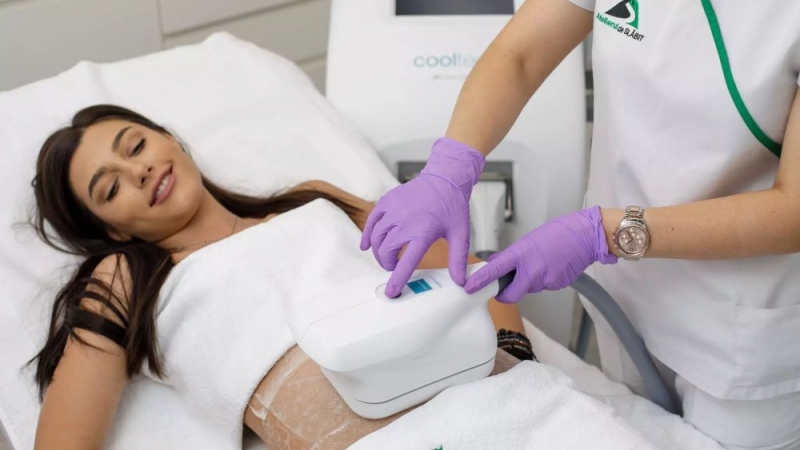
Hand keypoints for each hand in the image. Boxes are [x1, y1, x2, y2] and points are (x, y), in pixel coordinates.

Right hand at [360, 138, 484, 296]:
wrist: (444, 178)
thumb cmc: (453, 206)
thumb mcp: (460, 234)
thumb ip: (458, 260)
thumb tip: (460, 282)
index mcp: (423, 232)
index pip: (406, 262)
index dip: (397, 279)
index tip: (391, 292)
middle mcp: (404, 221)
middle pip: (386, 251)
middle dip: (386, 264)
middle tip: (393, 268)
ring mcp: (393, 210)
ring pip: (376, 238)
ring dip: (378, 252)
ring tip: (386, 258)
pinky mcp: (387, 201)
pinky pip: (371, 222)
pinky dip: (367, 235)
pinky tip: (367, 245)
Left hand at [464, 206, 617, 302]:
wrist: (587, 236)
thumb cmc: (559, 232)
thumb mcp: (529, 240)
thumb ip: (513, 255)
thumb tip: (499, 264)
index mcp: (521, 254)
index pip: (495, 270)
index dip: (480, 281)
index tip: (469, 287)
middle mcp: (532, 270)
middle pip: (511, 294)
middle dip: (505, 293)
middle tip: (504, 287)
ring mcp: (545, 280)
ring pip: (529, 289)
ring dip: (528, 281)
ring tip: (540, 262)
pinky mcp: (557, 285)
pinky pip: (543, 286)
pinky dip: (543, 279)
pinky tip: (552, 265)